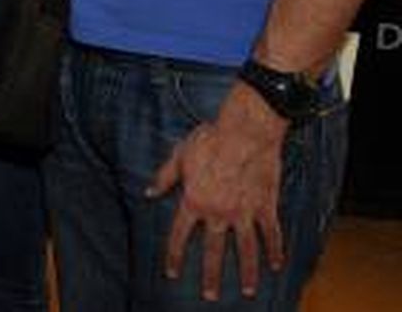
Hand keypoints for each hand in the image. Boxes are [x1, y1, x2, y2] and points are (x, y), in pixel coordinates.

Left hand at [148, 83, 289, 299]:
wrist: (246, 131)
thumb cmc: (210, 139)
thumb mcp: (179, 155)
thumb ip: (165, 177)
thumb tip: (149, 193)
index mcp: (194, 201)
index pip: (179, 236)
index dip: (174, 255)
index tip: (172, 274)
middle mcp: (218, 212)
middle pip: (214, 251)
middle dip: (211, 276)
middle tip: (211, 296)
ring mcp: (244, 212)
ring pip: (246, 249)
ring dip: (248, 272)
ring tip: (249, 291)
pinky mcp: (266, 207)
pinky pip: (271, 233)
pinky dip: (275, 250)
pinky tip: (276, 264)